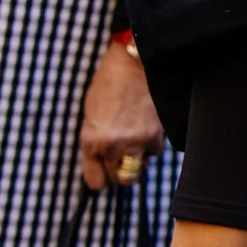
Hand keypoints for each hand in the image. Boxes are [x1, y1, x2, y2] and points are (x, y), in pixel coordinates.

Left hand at [78, 41, 163, 189]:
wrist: (133, 65)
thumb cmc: (108, 85)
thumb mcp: (91, 115)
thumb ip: (96, 142)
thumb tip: (107, 161)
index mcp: (91, 141)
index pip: (96, 181)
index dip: (101, 179)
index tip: (104, 174)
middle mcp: (112, 147)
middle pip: (121, 180)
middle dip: (120, 172)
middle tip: (121, 160)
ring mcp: (136, 143)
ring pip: (139, 169)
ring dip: (137, 159)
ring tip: (134, 139)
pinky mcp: (156, 137)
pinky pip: (153, 153)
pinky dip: (150, 145)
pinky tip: (146, 128)